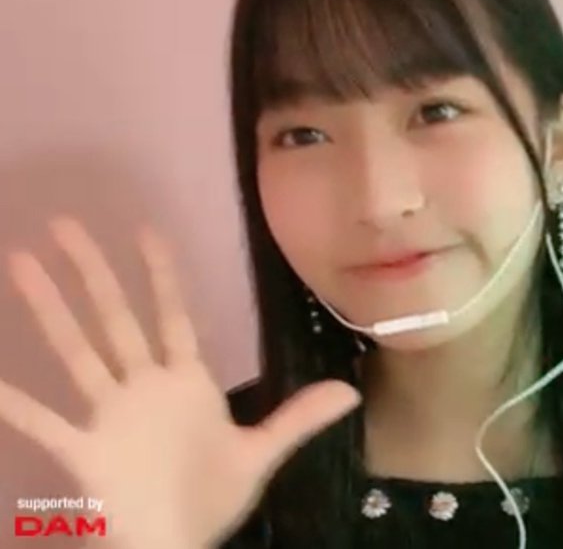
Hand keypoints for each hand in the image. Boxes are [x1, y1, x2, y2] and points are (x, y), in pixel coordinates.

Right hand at [0, 218, 360, 548]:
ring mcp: (110, 416)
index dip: (161, 275)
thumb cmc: (211, 500)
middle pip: (116, 319)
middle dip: (94, 273)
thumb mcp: (260, 454)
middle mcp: (143, 388)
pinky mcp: (86, 452)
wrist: (179, 546)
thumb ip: (297, 418)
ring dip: (50, 311)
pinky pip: (45, 423)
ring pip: (78, 352)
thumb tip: (351, 390)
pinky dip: (15, 404)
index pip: (172, 316)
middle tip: (64, 223)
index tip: (146, 231)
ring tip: (22, 265)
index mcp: (184, 383)